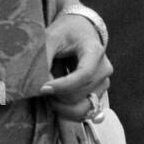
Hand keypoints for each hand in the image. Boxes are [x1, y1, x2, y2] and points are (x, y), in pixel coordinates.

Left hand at [41, 11, 112, 143]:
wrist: (80, 31)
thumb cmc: (64, 33)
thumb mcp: (50, 38)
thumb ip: (43, 59)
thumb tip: (39, 85)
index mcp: (95, 51)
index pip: (83, 75)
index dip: (62, 86)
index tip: (42, 88)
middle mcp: (104, 69)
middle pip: (79, 94)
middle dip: (56, 95)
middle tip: (39, 87)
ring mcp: (103, 83)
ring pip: (81, 107)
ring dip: (60, 105)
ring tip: (47, 93)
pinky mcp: (99, 94)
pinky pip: (83, 112)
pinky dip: (67, 110)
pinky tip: (55, 99)